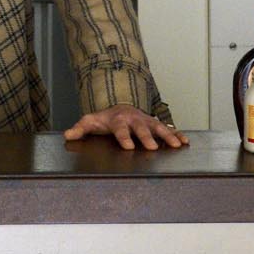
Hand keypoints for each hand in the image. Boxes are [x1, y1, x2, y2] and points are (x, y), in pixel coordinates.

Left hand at [64, 104, 189, 150]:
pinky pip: (168, 129)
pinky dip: (177, 134)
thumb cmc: (105, 118)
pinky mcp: (155, 125)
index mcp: (118, 121)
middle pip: (141, 129)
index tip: (128, 147)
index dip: (124, 138)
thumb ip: (80, 129)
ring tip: (177, 145)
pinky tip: (185, 142)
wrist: (120, 106)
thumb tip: (67, 135)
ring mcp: (146, 121)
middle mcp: (134, 120)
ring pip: (158, 127)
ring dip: (167, 136)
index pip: (120, 130)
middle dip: (147, 137)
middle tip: (152, 148)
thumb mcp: (90, 121)